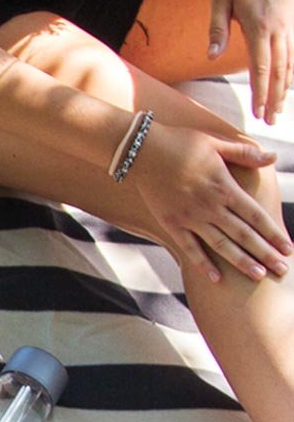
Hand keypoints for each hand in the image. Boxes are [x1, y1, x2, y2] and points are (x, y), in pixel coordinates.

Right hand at [130, 119, 290, 281]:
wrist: (142, 152)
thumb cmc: (181, 143)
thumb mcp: (217, 143)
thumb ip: (245, 153)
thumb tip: (273, 157)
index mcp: (225, 187)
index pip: (256, 215)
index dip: (273, 233)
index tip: (287, 247)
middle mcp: (210, 207)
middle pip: (244, 235)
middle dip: (265, 253)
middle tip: (282, 269)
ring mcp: (190, 218)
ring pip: (221, 245)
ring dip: (241, 262)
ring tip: (258, 276)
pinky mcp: (171, 224)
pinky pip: (190, 248)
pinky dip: (203, 264)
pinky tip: (216, 278)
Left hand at [209, 0, 293, 122]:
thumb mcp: (218, 0)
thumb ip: (216, 29)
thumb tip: (212, 56)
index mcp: (259, 24)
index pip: (261, 67)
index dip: (261, 92)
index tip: (259, 112)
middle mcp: (278, 25)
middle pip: (280, 69)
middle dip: (276, 96)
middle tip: (271, 120)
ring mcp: (288, 20)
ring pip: (291, 60)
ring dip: (286, 86)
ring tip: (280, 108)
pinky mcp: (291, 16)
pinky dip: (292, 68)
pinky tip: (288, 84)